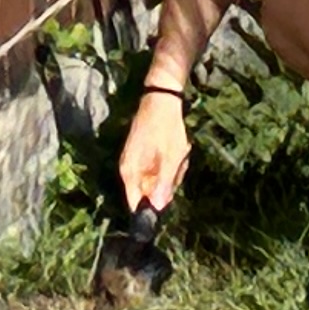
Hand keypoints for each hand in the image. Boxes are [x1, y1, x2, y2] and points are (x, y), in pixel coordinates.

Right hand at [117, 87, 188, 215]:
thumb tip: (158, 207)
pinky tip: (177, 152)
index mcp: (130, 172)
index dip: (150, 210)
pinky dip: (170, 164)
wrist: (162, 99)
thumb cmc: (166, 127)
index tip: (167, 204)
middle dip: (167, 185)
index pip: (135, 204)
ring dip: (172, 173)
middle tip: (178, 168)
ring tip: (179, 155)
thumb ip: (164, 183)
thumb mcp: (171, 157)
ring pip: (156, 181)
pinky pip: (158, 169)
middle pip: (148, 193)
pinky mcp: (144, 155)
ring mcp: (137, 162)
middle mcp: (129, 170)